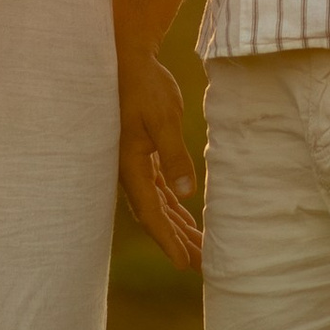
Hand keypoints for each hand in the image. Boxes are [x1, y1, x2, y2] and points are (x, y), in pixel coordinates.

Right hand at [117, 47, 200, 268]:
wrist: (129, 61)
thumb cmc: (144, 87)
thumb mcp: (163, 118)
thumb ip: (174, 155)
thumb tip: (186, 193)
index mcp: (130, 167)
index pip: (151, 213)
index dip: (167, 240)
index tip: (184, 263)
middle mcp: (129, 172)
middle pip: (155, 218)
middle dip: (177, 243)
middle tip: (201, 267)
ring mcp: (135, 166)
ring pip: (158, 207)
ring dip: (177, 229)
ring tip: (198, 252)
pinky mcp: (144, 156)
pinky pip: (159, 191)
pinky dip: (173, 208)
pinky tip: (187, 220)